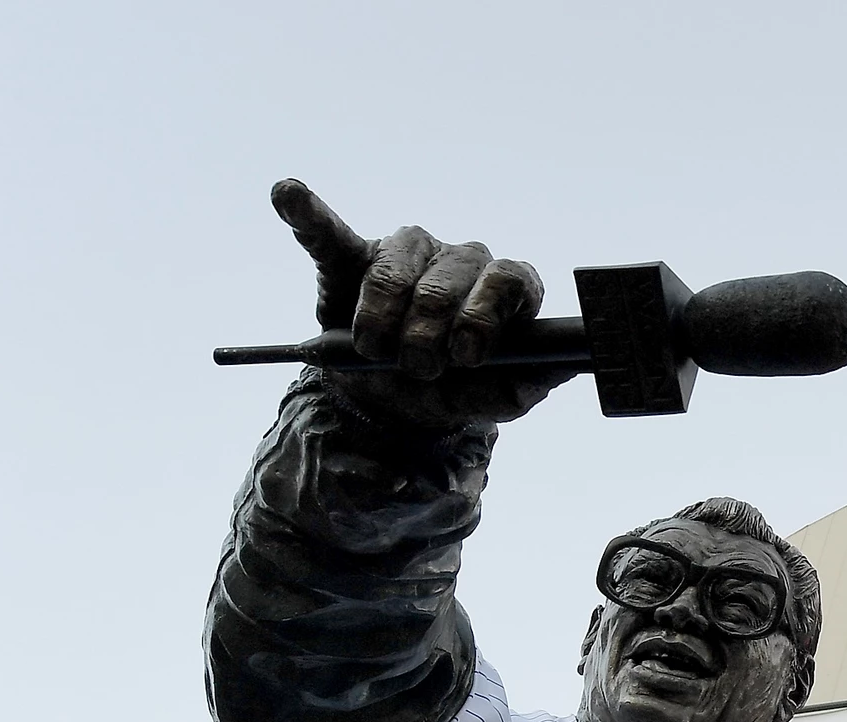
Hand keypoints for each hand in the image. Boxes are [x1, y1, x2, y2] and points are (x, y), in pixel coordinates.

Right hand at [270, 179, 576, 427]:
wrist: (395, 402)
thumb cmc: (454, 389)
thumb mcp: (493, 398)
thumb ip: (524, 383)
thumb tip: (558, 367)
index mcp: (504, 288)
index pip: (509, 278)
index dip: (485, 314)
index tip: (467, 353)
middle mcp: (461, 260)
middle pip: (448, 280)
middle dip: (428, 333)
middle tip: (418, 368)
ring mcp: (408, 253)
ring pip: (395, 272)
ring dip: (382, 320)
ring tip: (376, 351)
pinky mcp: (353, 255)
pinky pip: (329, 232)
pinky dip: (307, 213)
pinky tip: (288, 193)